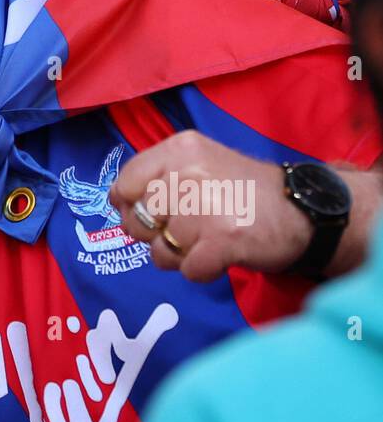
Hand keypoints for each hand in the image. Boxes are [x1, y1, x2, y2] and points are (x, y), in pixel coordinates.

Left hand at [108, 131, 310, 281]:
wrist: (303, 208)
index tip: (150, 215)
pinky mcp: (224, 239)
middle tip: (186, 233)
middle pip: (139, 221)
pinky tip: (221, 255)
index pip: (124, 184)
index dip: (130, 207)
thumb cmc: (243, 191)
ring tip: (208, 241)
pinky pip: (189, 270)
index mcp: (179, 149)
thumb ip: (159, 177)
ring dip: (182, 256)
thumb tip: (119, 205)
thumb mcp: (200, 163)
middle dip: (156, 237)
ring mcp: (205, 206)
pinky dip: (203, 271)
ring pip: (161, 251)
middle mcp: (188, 172)